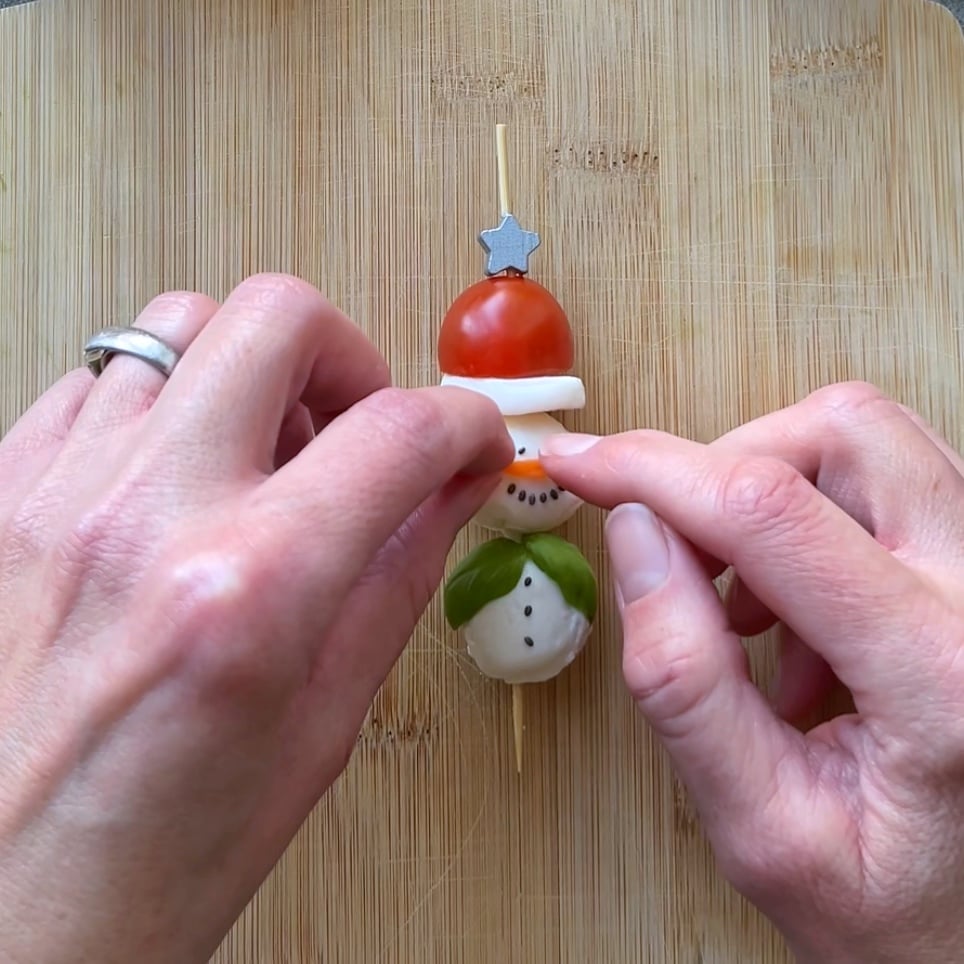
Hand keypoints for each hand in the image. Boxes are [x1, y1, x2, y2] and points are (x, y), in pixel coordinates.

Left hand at [0, 274, 511, 962]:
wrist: (1, 916)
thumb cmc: (149, 862)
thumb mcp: (321, 725)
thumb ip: (396, 579)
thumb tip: (448, 492)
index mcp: (248, 593)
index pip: (400, 431)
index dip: (466, 422)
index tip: (470, 440)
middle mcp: (142, 518)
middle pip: (276, 317)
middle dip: (351, 358)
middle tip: (360, 425)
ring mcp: (56, 495)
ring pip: (179, 326)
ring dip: (252, 376)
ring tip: (268, 454)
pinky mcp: (1, 496)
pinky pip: (97, 378)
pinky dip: (164, 402)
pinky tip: (185, 474)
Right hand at [540, 382, 963, 963]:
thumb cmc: (896, 909)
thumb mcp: (760, 829)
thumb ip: (683, 681)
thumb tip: (633, 537)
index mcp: (938, 677)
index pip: (769, 514)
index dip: (649, 471)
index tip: (581, 463)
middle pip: (842, 434)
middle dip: (723, 470)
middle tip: (679, 556)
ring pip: (868, 440)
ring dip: (771, 494)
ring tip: (749, 610)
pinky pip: (892, 478)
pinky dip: (813, 515)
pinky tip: (797, 612)